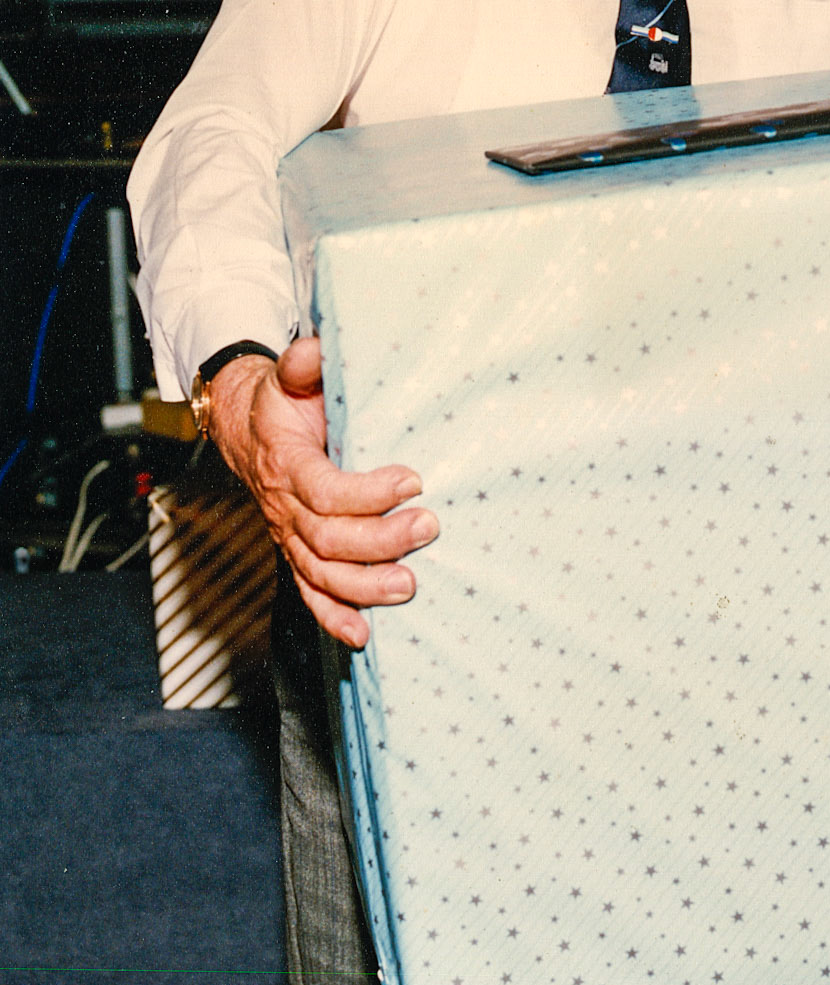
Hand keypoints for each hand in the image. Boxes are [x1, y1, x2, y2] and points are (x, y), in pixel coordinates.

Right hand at [207, 337, 437, 648]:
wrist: (244, 428)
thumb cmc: (279, 403)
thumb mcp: (287, 375)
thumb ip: (302, 363)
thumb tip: (314, 350)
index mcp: (286, 464)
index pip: (324, 490)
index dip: (367, 492)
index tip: (413, 479)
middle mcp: (284, 508)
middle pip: (328, 539)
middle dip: (380, 540)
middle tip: (428, 526)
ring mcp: (288, 536)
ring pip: (322, 574)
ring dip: (365, 586)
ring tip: (409, 585)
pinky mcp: (296, 553)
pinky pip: (309, 592)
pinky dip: (333, 618)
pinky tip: (362, 634)